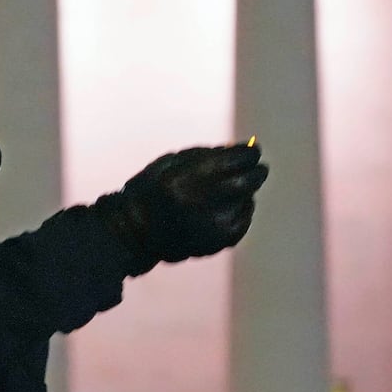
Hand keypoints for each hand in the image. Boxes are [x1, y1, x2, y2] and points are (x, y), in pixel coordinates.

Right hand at [92, 142, 267, 275]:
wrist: (134, 233)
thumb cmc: (149, 192)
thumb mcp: (169, 163)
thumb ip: (205, 154)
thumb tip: (241, 148)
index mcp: (186, 180)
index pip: (237, 160)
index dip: (249, 153)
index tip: (252, 150)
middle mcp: (202, 204)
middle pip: (249, 181)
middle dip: (255, 171)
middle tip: (257, 169)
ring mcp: (212, 226)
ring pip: (247, 200)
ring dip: (245, 192)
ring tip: (230, 191)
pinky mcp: (218, 242)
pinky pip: (243, 221)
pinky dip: (242, 211)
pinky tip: (231, 208)